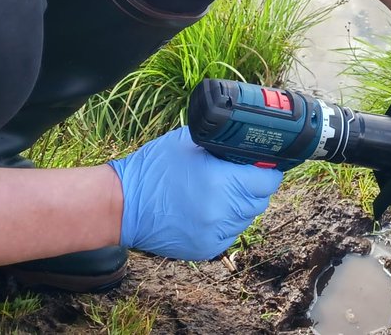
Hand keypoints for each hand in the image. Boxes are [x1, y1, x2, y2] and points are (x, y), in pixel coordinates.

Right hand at [108, 126, 281, 260]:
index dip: (267, 170)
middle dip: (255, 187)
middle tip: (242, 175)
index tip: (263, 165)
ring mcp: (214, 234)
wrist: (122, 205)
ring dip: (242, 205)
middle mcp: (222, 212)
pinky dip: (227, 221)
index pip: (267, 181)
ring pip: (247, 218)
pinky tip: (211, 208)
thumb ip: (222, 142)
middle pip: (260, 201)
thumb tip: (247, 141)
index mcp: (221, 182)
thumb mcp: (189, 142)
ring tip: (223, 191)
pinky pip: (231, 233)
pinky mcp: (206, 249)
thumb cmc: (154, 169)